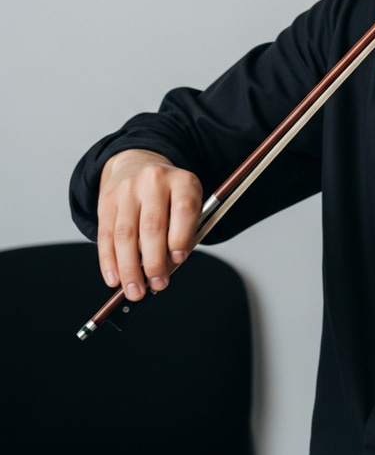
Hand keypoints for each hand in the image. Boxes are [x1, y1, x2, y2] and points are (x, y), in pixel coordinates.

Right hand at [97, 149, 202, 299]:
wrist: (138, 163)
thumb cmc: (169, 193)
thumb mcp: (187, 200)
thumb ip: (184, 229)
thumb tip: (169, 266)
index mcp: (182, 181)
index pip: (184, 209)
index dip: (181, 237)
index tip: (178, 260)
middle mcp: (154, 182)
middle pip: (152, 226)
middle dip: (154, 262)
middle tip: (157, 284)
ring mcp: (127, 190)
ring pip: (126, 235)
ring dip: (129, 269)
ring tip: (135, 290)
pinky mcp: (106, 202)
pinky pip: (106, 236)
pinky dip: (109, 262)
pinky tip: (114, 279)